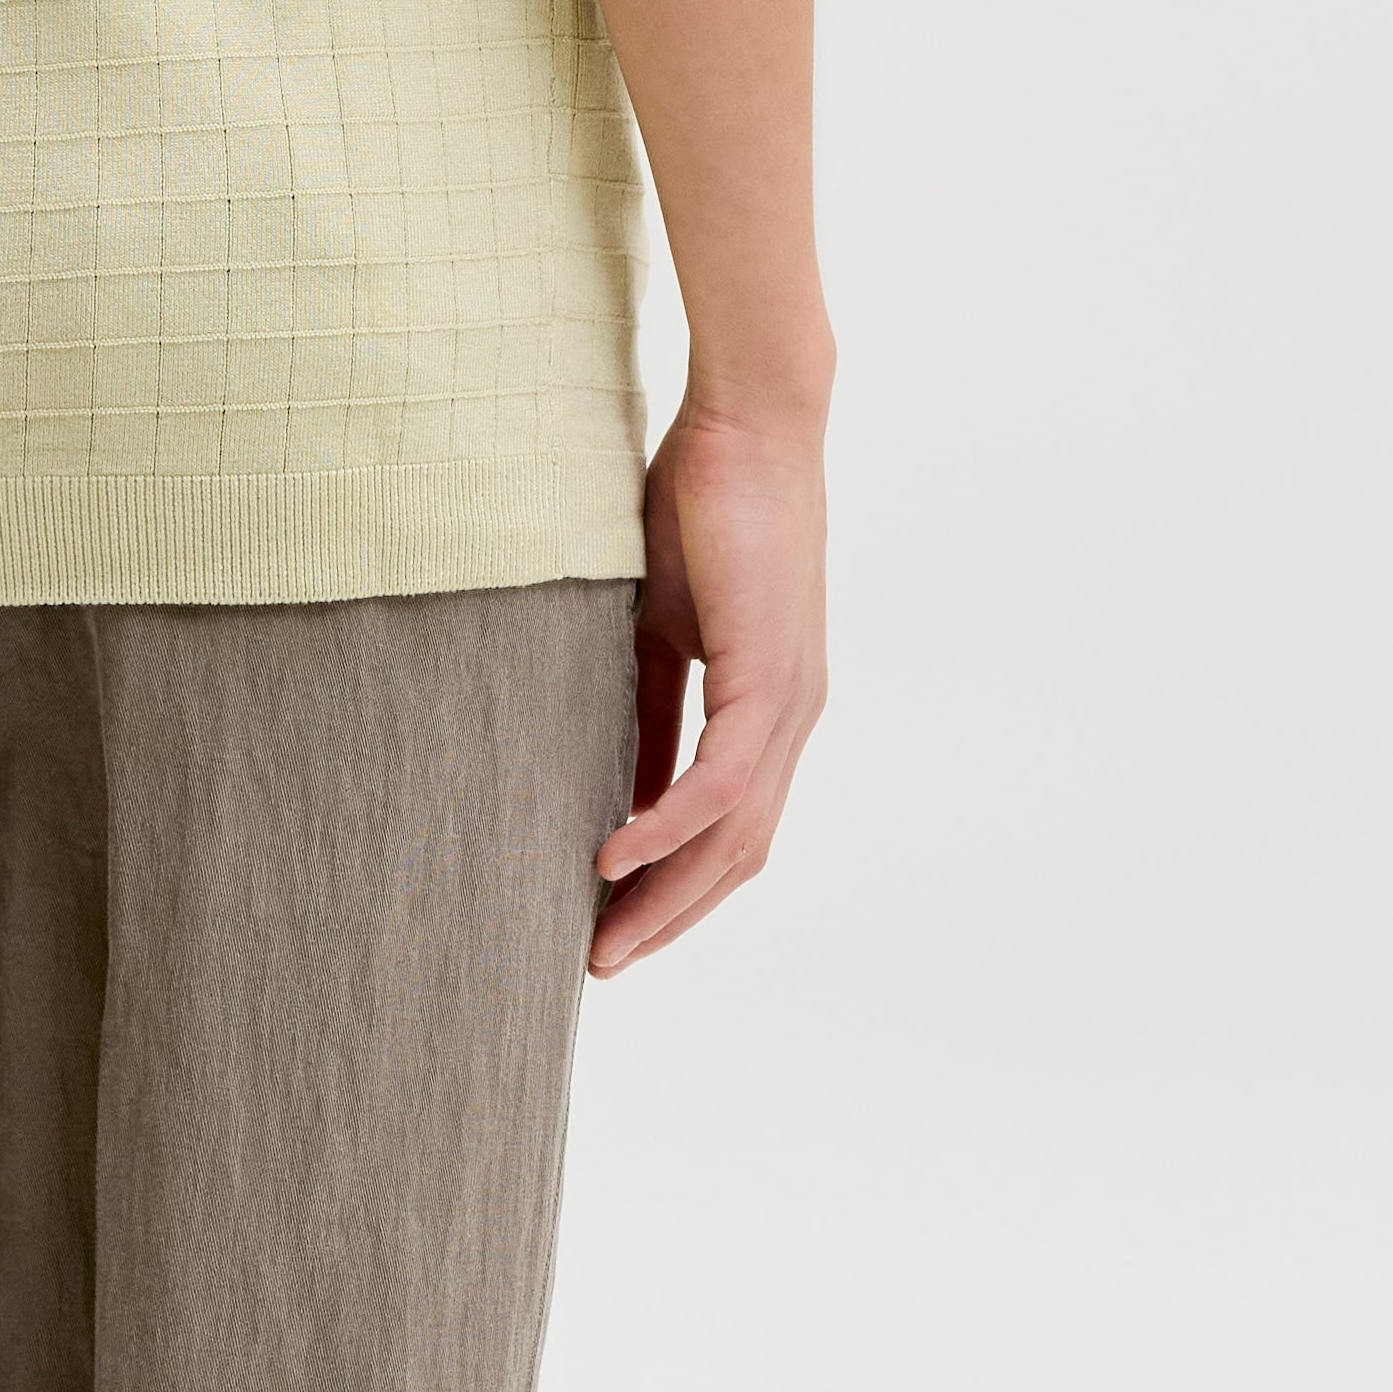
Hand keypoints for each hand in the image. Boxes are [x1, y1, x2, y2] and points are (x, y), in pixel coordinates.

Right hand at [595, 391, 828, 976]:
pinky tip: (613, 857)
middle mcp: (792, 721)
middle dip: (668, 919)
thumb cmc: (700, 508)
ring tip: (603, 941)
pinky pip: (718, 781)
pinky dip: (666, 826)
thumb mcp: (658, 627)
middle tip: (600, 965)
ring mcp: (789, 705)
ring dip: (666, 896)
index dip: (676, 885)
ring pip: (733, 836)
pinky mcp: (769, 678)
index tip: (613, 925)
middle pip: (737, 856)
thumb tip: (612, 776)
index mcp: (769, 710)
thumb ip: (647, 703)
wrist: (746, 426)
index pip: (731, 828)